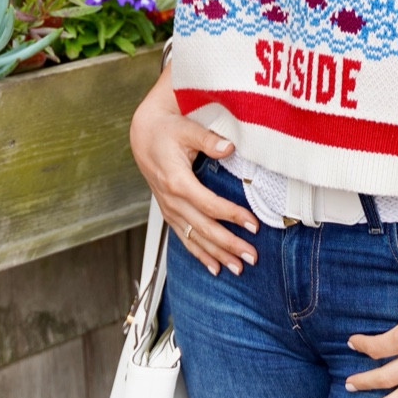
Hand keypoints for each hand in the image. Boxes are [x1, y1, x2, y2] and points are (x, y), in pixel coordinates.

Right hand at [129, 67, 258, 274]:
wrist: (144, 135)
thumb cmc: (167, 130)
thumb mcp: (187, 128)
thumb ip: (209, 139)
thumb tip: (229, 146)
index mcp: (177, 181)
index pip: (209, 205)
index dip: (232, 216)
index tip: (253, 224)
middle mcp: (172, 200)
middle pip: (204, 228)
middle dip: (229, 245)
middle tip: (252, 256)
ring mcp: (169, 209)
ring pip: (195, 238)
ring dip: (217, 255)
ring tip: (238, 269)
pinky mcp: (170, 212)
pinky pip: (185, 238)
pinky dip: (200, 254)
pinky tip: (214, 267)